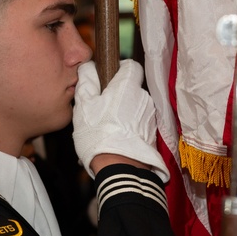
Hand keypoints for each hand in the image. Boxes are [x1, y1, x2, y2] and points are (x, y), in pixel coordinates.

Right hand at [72, 60, 169, 182]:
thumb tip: (88, 67)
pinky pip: (139, 123)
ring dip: (124, 112)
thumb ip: (86, 82)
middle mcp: (144, 98)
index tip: (107, 80)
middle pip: (132, 88)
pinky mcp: (153, 133)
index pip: (131, 66)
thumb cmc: (98, 135)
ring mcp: (150, 116)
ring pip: (135, 106)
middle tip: (101, 109)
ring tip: (107, 128)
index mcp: (128, 87)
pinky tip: (116, 139)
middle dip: (118, 95)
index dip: (119, 70)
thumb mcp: (84, 106)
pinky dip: (130, 127)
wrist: (120, 169)